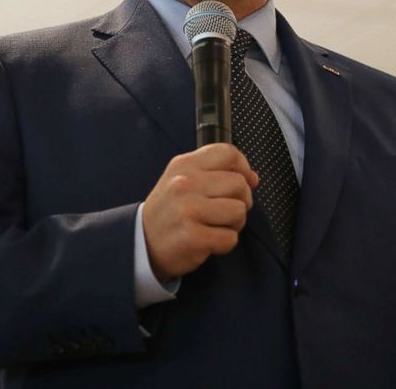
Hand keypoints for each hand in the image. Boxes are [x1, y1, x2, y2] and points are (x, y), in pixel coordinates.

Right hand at [142, 143, 258, 281]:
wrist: (142, 242)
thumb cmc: (169, 210)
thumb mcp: (182, 179)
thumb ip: (215, 172)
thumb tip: (253, 177)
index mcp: (184, 165)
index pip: (228, 153)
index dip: (243, 167)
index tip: (243, 180)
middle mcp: (185, 184)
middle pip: (239, 184)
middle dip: (241, 200)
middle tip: (226, 210)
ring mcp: (188, 210)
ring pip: (239, 211)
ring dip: (234, 223)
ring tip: (216, 225)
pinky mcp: (192, 237)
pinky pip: (230, 238)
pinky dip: (224, 243)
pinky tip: (208, 240)